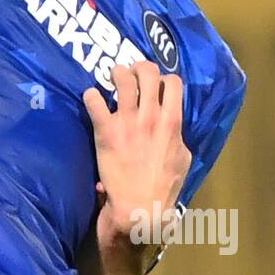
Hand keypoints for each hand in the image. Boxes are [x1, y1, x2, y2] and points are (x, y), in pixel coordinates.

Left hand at [83, 62, 191, 249]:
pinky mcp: (106, 131)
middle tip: (131, 75)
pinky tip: (92, 99)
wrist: (140, 206)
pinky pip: (94, 100)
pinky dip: (91, 96)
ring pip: (122, 78)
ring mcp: (128, 121)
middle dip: (139, 68)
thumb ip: (178, 137)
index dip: (163, 79)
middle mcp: (151, 116)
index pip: (173, 82)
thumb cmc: (164, 186)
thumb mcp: (183, 159)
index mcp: (172, 121)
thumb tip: (172, 128)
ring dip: (116, 74)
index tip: (156, 85)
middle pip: (148, 72)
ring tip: (112, 78)